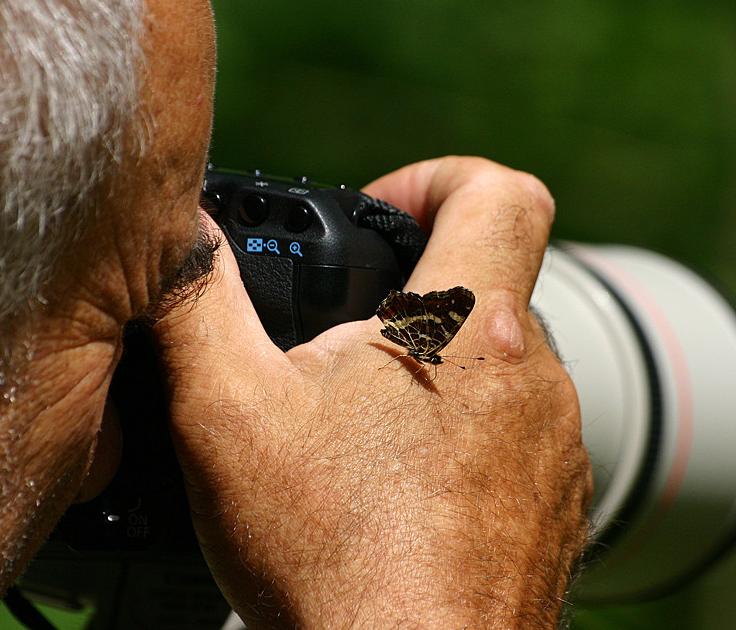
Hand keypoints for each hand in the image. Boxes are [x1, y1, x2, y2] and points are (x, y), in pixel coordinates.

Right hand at [153, 157, 591, 627]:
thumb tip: (177, 235)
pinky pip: (516, 442)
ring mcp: (558, 450)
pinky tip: (402, 497)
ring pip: (500, 370)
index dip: (441, 177)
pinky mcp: (558, 510)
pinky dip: (464, 445)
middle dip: (414, 300)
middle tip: (341, 355)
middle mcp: (536, 378)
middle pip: (490, 285)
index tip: (387, 215)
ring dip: (437, 379)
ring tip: (361, 436)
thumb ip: (198, 300)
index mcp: (471, 326)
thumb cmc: (332, 558)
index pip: (502, 191)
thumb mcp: (229, 413)